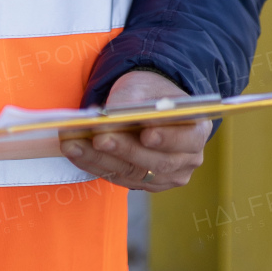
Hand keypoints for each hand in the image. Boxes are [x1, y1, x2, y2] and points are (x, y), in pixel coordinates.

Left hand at [60, 70, 210, 191]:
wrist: (147, 106)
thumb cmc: (149, 93)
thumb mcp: (142, 86)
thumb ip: (130, 100)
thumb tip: (110, 115)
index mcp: (197, 129)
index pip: (187, 139)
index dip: (167, 138)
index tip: (146, 134)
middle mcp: (187, 159)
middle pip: (156, 161)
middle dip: (124, 149)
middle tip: (99, 137)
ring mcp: (167, 176)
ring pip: (133, 173)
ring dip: (100, 158)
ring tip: (74, 144)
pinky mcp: (145, 184)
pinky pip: (119, 178)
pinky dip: (95, 164)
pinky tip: (76, 152)